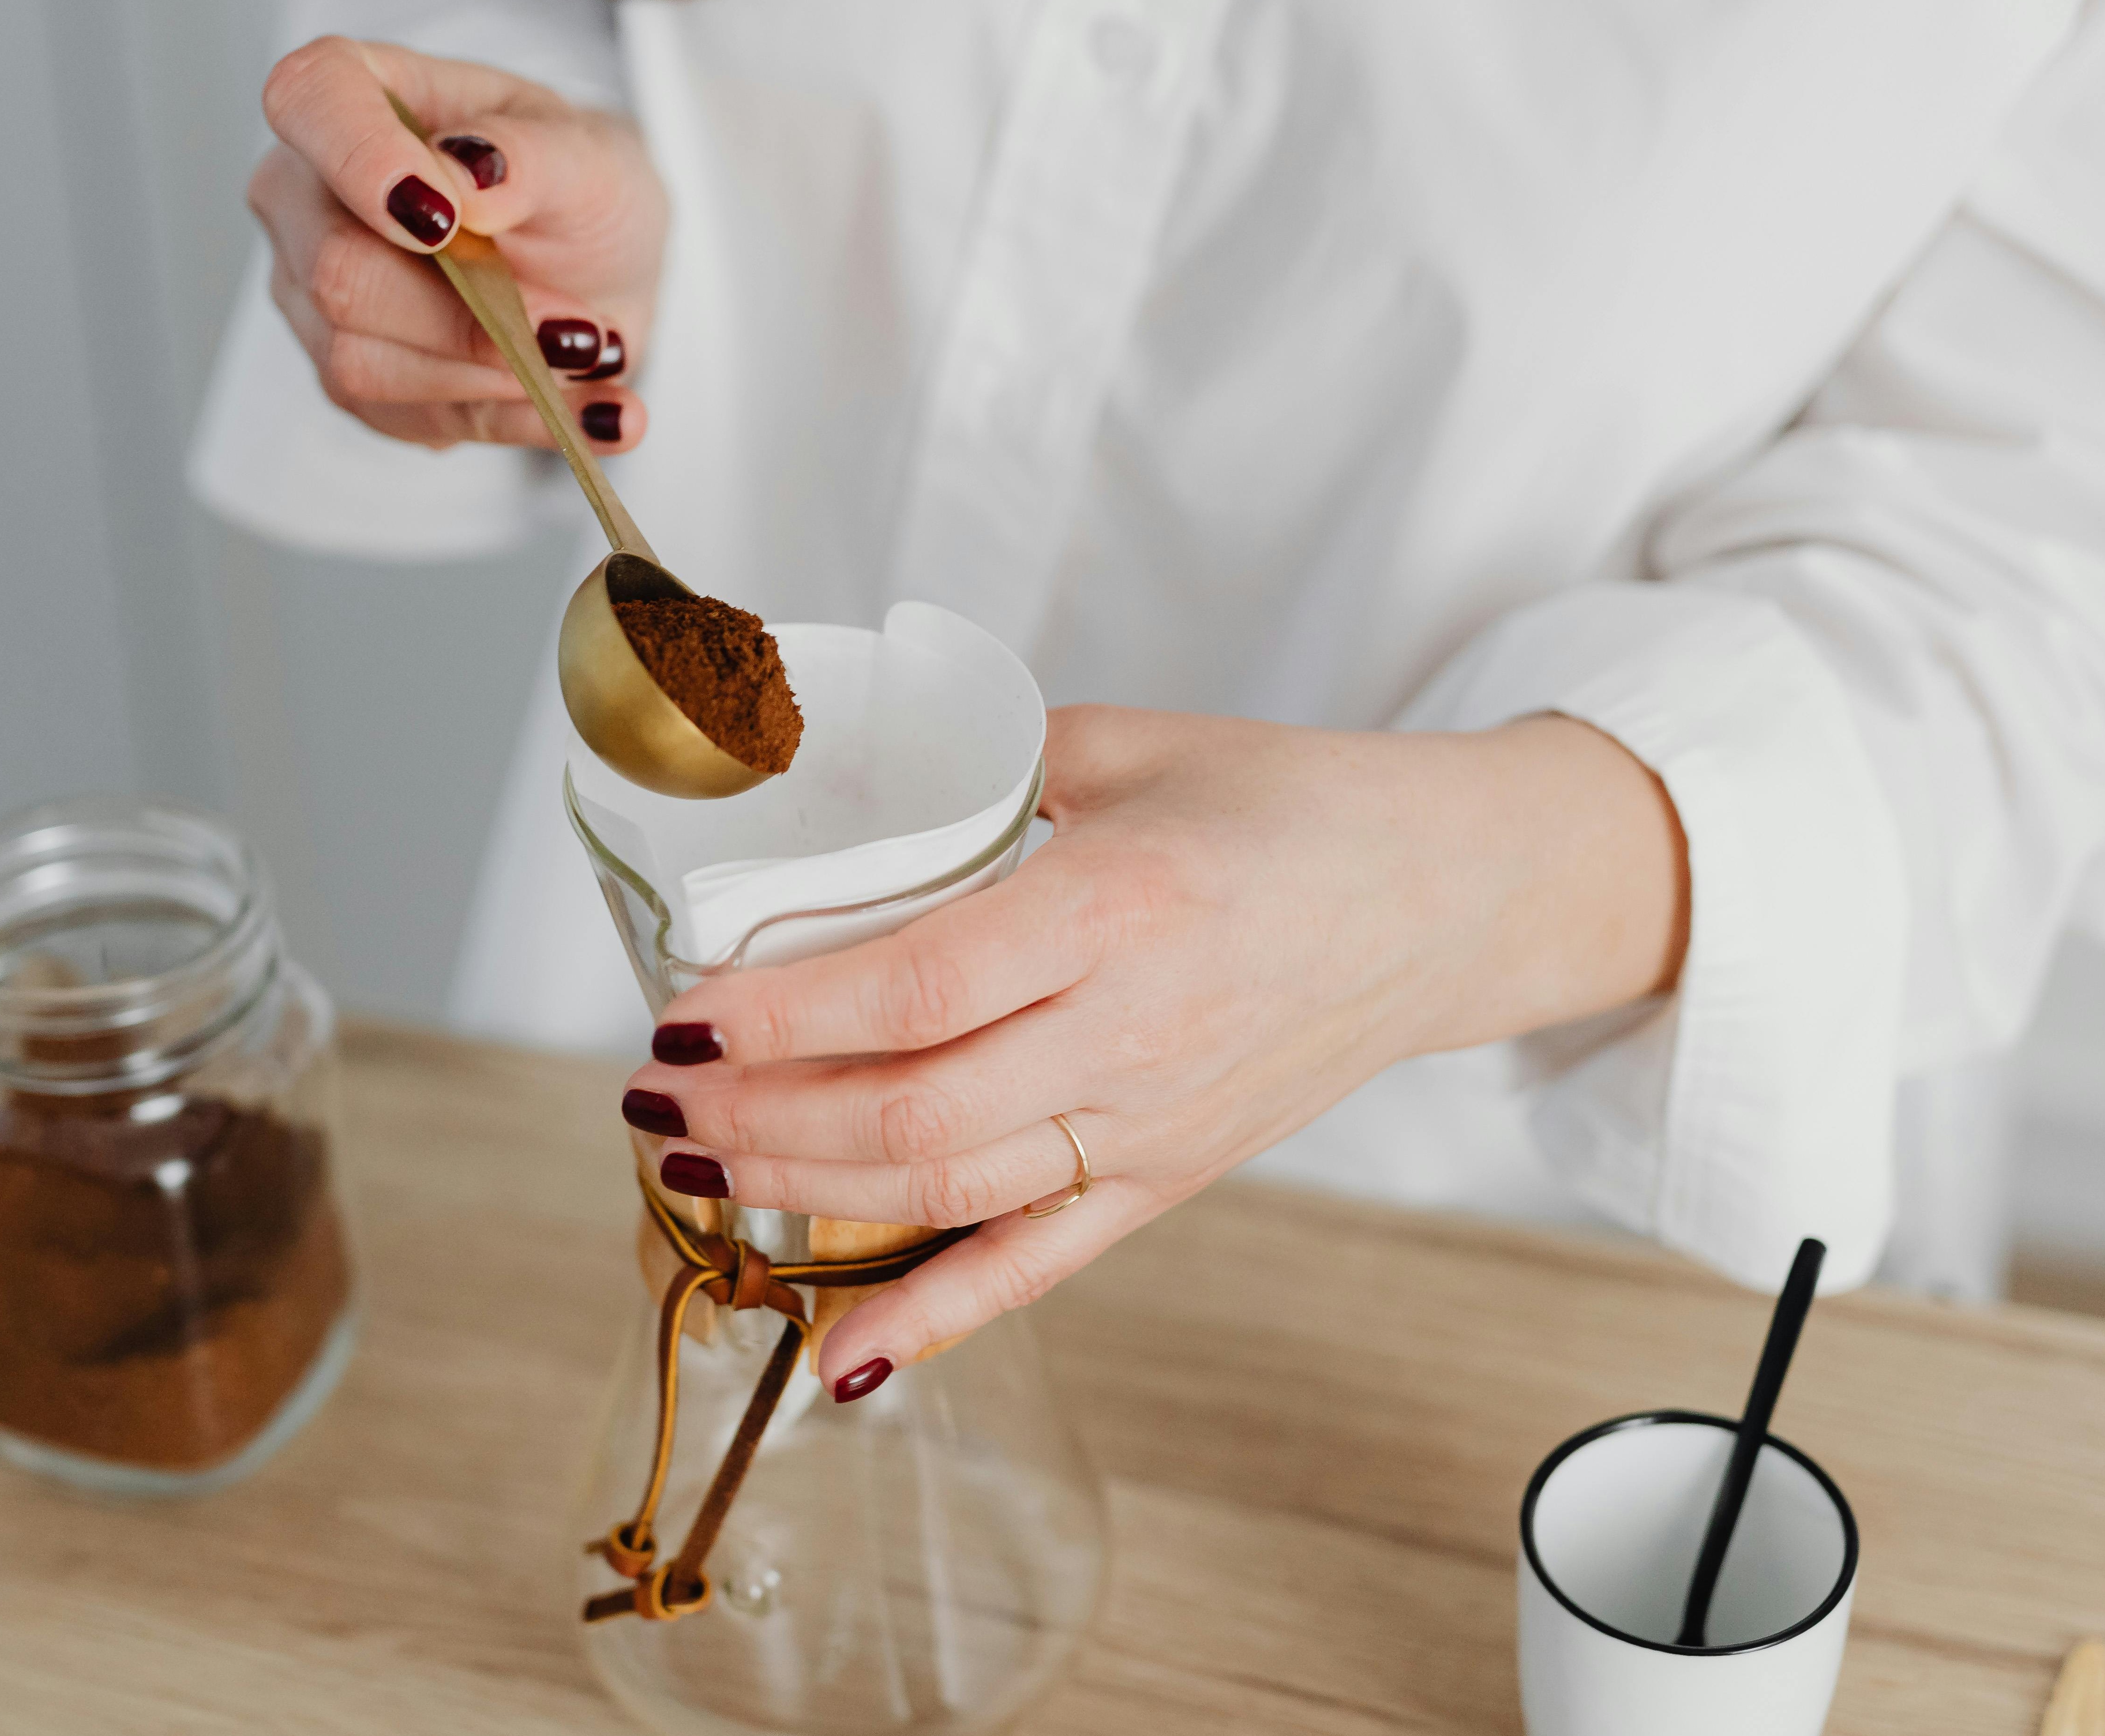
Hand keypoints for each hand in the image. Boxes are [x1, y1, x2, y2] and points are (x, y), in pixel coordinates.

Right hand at [253, 38, 667, 450]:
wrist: (599, 270)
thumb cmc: (576, 186)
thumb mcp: (590, 156)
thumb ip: (530, 157)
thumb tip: (465, 178)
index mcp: (356, 95)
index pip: (310, 101)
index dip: (363, 160)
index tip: (448, 218)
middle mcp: (308, 197)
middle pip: (339, 273)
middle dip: (470, 317)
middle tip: (584, 332)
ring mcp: (315, 297)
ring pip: (365, 365)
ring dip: (499, 376)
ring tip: (597, 359)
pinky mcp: (352, 380)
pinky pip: (414, 421)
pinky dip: (516, 422)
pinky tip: (594, 412)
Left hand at [618, 707, 1689, 1394]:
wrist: (1449, 894)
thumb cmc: (1292, 805)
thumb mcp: (1131, 747)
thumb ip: (985, 768)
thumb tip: (840, 787)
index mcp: (1120, 905)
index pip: (915, 983)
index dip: (781, 1008)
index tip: (683, 1003)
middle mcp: (1135, 1032)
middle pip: (908, 1107)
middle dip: (755, 1113)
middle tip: (655, 1092)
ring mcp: (1154, 1124)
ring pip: (947, 1189)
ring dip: (801, 1193)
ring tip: (694, 1165)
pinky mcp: (1171, 1179)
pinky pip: (1037, 1268)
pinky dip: (934, 1320)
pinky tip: (836, 1357)